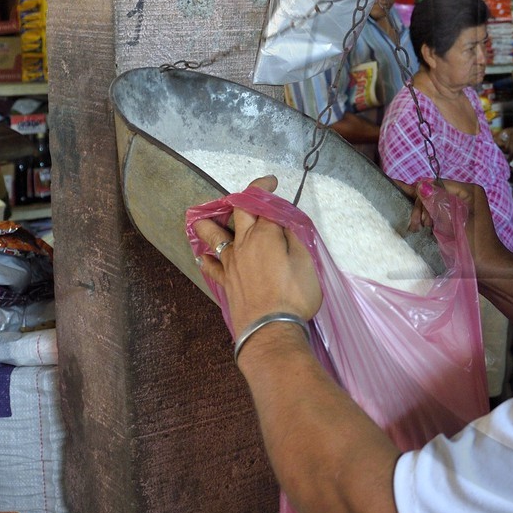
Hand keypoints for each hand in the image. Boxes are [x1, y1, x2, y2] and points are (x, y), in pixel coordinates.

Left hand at [194, 177, 321, 335]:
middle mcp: (243, 243)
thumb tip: (284, 223)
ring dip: (210, 223)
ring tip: (208, 218)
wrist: (271, 329)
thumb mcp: (306, 262)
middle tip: (252, 195)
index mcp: (265, 234)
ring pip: (212, 235)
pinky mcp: (225, 281)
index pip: (261, 202)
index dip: (265, 188)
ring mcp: (230, 263)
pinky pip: (210, 264)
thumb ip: (294, 238)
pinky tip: (206, 256)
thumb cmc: (294, 295)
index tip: (272, 183)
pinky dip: (207, 257)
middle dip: (242, 197)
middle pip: (236, 212)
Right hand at [397, 177, 512, 277]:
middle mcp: (465, 195)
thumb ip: (437, 204)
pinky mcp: (456, 217)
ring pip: (432, 202)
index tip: (418, 219)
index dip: (423, 198)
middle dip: (422, 207)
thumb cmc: (475, 246)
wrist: (488, 268)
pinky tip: (420, 227)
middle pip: (433, 193)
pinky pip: (437, 211)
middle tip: (417, 226)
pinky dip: (428, 218)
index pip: (437, 185)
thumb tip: (420, 185)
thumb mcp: (454, 223)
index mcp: (469, 191)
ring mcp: (461, 205)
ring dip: (422, 214)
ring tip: (418, 229)